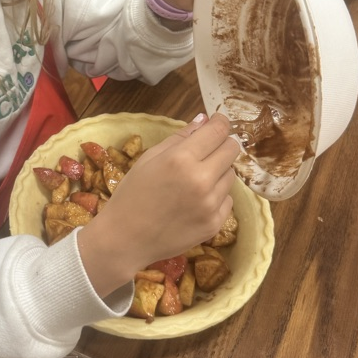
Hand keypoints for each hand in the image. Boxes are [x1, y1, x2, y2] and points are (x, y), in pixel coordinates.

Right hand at [76, 114, 239, 296]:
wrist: (125, 238)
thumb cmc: (132, 194)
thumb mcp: (149, 158)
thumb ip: (179, 137)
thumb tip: (203, 119)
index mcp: (181, 159)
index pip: (218, 131)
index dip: (220, 122)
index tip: (218, 121)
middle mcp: (201, 180)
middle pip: (232, 150)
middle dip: (222, 144)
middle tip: (208, 149)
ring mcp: (211, 204)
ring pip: (231, 175)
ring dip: (219, 171)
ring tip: (196, 179)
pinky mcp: (215, 224)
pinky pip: (227, 200)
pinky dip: (216, 196)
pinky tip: (196, 201)